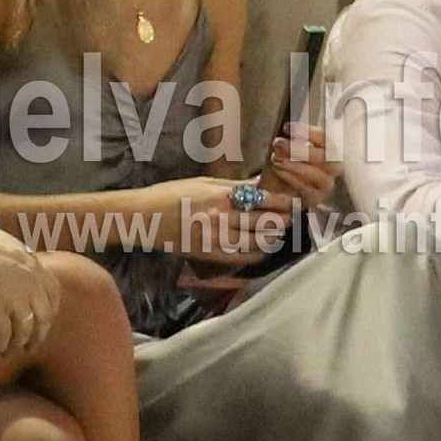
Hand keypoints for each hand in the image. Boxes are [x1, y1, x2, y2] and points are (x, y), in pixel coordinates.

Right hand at [0, 220, 60, 355]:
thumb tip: (8, 251)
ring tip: (8, 351)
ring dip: (17, 344)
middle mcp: (29, 283)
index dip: (50, 308)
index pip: (52, 291)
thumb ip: (9, 249)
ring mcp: (14, 299)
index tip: (43, 319)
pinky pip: (3, 337)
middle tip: (30, 345)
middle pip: (44, 316)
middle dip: (38, 334)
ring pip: (24, 330)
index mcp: (31, 264)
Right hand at [153, 177, 298, 267]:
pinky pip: (239, 257)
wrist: (145, 217)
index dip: (282, 202)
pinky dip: (255, 254)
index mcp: (220, 197)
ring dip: (271, 238)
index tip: (294, 202)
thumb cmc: (171, 194)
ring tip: (279, 233)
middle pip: (262, 222)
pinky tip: (262, 250)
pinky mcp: (208, 254)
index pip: (261, 200)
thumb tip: (259, 183)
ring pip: (254, 242)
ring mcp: (215, 239)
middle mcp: (221, 218)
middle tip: (292, 218)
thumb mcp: (203, 183)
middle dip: (281, 220)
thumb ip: (234, 185)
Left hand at [259, 123, 339, 211]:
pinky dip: (290, 178)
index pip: (324, 138)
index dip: (306, 132)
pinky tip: (278, 170)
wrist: (281, 188)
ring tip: (275, 158)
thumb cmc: (288, 163)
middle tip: (278, 143)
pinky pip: (306, 188)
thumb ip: (290, 140)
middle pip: (323, 157)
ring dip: (294, 164)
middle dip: (298, 149)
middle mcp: (333, 168)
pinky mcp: (316, 199)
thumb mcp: (289, 148)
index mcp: (329, 149)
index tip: (287, 127)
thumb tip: (284, 134)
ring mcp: (326, 185)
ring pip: (316, 174)